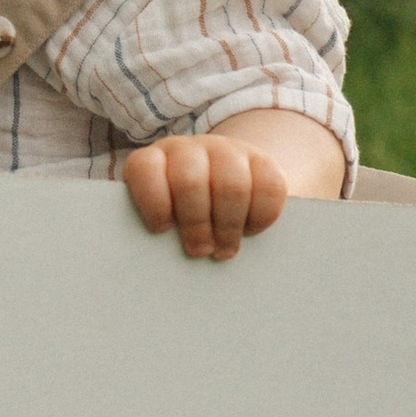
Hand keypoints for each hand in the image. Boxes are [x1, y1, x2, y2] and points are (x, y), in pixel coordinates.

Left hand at [122, 110, 346, 257]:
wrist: (225, 185)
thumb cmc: (182, 216)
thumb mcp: (165, 217)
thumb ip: (156, 232)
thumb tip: (156, 267)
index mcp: (154, 161)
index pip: (146, 169)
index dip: (153, 201)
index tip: (162, 229)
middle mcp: (188, 149)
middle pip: (190, 182)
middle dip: (195, 223)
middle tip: (200, 251)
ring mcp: (226, 150)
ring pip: (232, 185)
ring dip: (228, 225)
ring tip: (224, 250)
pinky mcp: (262, 160)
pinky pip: (269, 187)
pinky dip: (261, 216)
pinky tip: (250, 231)